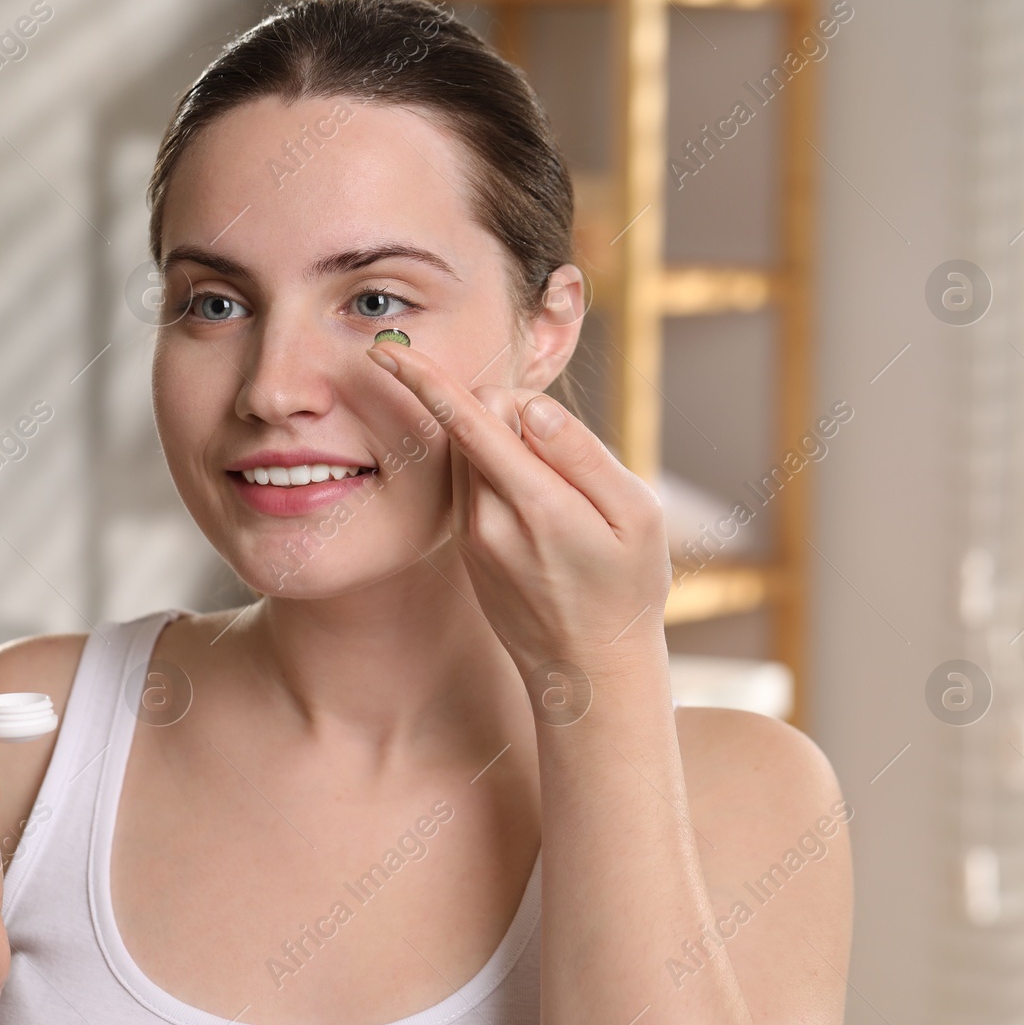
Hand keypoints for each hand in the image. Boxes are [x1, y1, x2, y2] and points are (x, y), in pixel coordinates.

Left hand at [366, 341, 670, 680]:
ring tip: (558, 494)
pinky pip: (471, 484)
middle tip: (565, 456)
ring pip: (467, 453)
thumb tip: (532, 408)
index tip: (386, 351)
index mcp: (535, 505)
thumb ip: (583, 455)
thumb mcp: (637, 517)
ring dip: (501, 445)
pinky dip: (497, 474)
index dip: (425, 381)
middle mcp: (488, 519)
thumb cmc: (627, 589)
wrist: (588, 672)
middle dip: (508, 411)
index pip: (468, 424)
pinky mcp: (465, 547)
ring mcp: (470, 536)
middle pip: (472, 424)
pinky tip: (541, 513)